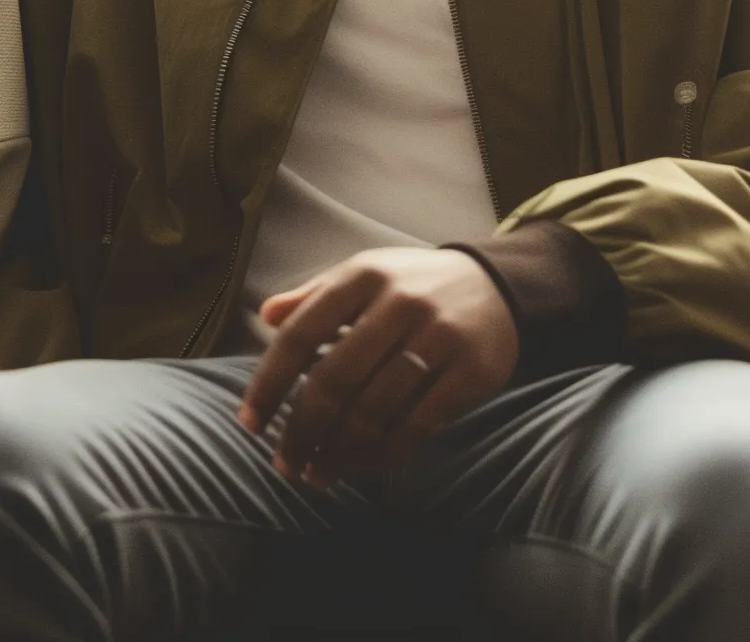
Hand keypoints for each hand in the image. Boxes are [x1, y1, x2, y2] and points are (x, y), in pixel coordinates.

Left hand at [235, 247, 518, 489]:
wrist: (499, 286)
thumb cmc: (413, 287)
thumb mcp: (365, 275)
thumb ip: (314, 296)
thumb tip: (265, 316)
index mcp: (362, 276)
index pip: (300, 335)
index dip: (269, 383)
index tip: (250, 423)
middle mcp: (399, 302)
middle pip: (334, 380)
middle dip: (301, 430)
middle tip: (284, 463)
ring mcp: (438, 336)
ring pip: (374, 410)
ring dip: (338, 451)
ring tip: (316, 473)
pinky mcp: (471, 371)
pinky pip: (418, 426)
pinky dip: (384, 454)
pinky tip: (362, 467)